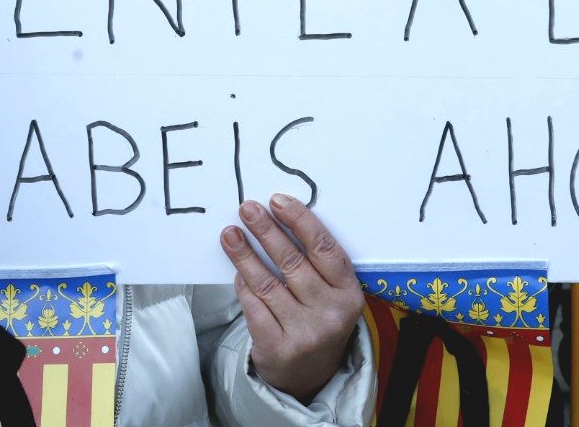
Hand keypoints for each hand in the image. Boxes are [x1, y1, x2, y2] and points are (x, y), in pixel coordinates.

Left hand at [220, 193, 364, 404]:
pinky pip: (254, 308)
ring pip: (268, 284)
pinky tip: (237, 272)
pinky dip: (244, 287)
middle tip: (247, 209)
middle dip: (266, 231)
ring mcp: (306, 334)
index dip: (299, 221)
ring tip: (230, 234)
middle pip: (293, 262)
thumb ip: (313, 263)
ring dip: (245, 255)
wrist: (311, 377)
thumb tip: (276, 218)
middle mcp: (331, 314)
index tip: (277, 201)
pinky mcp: (279, 349)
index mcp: (348, 293)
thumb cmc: (317, 320)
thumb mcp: (330, 294)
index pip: (323, 248)